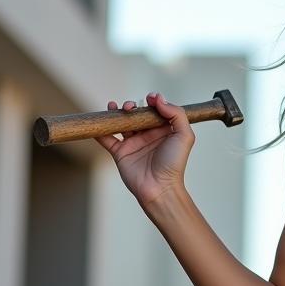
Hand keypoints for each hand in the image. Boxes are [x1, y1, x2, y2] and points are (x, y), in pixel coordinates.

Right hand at [95, 92, 194, 209]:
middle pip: (136, 114)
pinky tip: (100, 120)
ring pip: (120, 123)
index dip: (153, 101)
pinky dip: (100, 129)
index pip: (156, 110)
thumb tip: (159, 99)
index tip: (150, 97)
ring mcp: (133, 143)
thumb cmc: (174, 163)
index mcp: (164, 131)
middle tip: (131, 107)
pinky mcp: (120, 153)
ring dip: (115, 112)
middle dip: (132, 105)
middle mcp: (148, 135)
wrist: (159, 187)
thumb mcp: (184, 136)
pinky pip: (106, 138)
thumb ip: (176, 115)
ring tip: (114, 107)